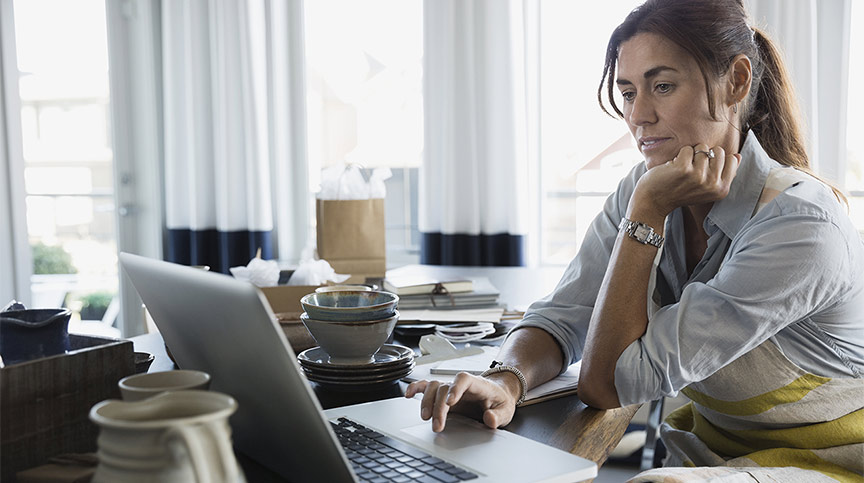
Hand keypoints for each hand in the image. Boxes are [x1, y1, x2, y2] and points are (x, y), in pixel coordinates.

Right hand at [404, 372, 518, 431]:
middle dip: (438, 406)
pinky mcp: (442, 395)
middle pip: (444, 387)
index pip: (464, 380)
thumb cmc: (499, 400)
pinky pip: (426, 387)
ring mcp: (450, 388)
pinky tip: (409, 395)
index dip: (455, 389)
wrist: (496, 395)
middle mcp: (460, 385)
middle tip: (438, 425)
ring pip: (433, 387)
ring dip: (426, 401)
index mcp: (477, 384)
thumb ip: (499, 415)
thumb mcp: (506, 410)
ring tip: (426, 418)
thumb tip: (490, 419)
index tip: (450, 403)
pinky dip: (415, 388)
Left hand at [632, 144, 739, 218]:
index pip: (731, 159)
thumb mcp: (706, 188)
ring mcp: (698, 176)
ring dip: (690, 155)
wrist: (654, 202)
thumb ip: (723, 173)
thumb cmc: (680, 191)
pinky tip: (673, 168)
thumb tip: (738, 156)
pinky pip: (687, 149)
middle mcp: (713, 184)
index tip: (703, 171)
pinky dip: (679, 155)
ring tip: (682, 170)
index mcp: (722, 190)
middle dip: (704, 155)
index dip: (715, 159)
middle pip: (718, 151)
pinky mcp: (684, 169)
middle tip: (691, 170)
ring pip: (702, 148)